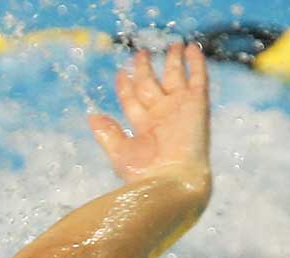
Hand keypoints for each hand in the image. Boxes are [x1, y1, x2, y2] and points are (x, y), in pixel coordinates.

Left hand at [89, 43, 210, 191]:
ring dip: (173, 61)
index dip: (125, 85)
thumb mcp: (119, 152)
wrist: (172, 181)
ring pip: (174, 78)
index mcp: (143, 126)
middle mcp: (161, 115)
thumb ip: (107, 133)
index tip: (119, 72)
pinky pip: (197, 79)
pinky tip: (192, 49)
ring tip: (173, 44)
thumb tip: (92, 116)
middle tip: (140, 54)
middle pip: (150, 85)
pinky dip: (195, 64)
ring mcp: (179, 108)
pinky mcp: (197, 105)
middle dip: (144, 69)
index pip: (132, 98)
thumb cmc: (144, 173)